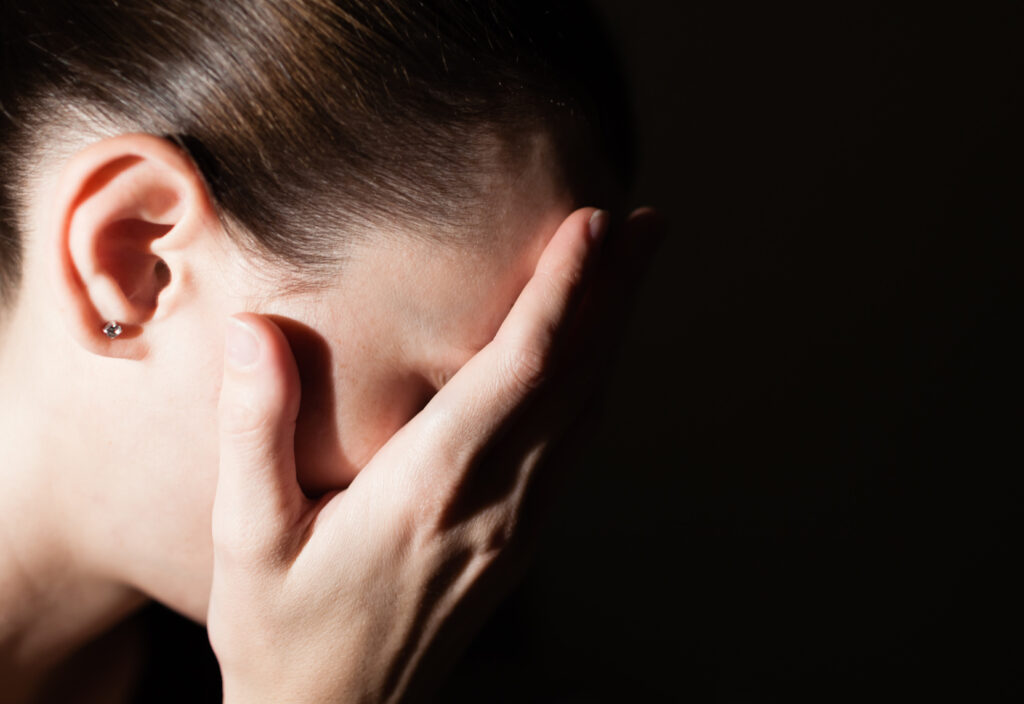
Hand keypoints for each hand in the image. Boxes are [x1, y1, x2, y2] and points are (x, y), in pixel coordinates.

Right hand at [207, 206, 664, 702]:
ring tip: (637, 272)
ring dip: (617, 335)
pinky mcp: (519, 543)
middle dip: (618, 295)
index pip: (520, 371)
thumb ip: (253, 431)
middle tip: (653, 224)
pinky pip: (574, 449)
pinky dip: (596, 387)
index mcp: (430, 489)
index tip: (596, 224)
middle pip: (577, 381)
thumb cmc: (283, 635)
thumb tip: (258, 331)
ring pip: (586, 413)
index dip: (563, 292)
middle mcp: (494, 504)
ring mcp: (517, 527)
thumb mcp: (246, 540)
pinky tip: (598, 359)